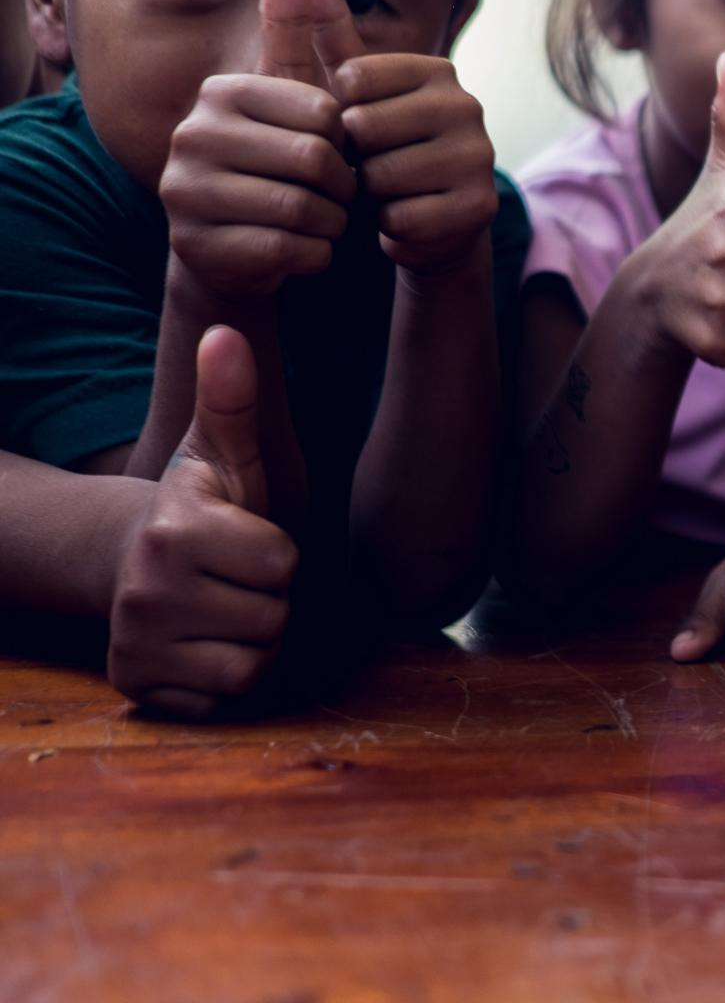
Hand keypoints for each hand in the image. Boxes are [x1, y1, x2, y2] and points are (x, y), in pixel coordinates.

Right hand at [109, 326, 298, 717]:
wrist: (134, 559)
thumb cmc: (202, 504)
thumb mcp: (221, 450)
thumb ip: (231, 397)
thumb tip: (224, 331)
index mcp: (174, 529)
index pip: (283, 563)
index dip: (279, 552)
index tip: (249, 538)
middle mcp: (145, 590)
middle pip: (273, 618)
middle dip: (270, 599)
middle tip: (237, 578)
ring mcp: (136, 645)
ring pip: (252, 665)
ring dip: (255, 641)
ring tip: (227, 608)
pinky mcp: (138, 689)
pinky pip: (223, 699)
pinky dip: (225, 678)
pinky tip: (206, 643)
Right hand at [160, 0, 356, 300]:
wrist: (234, 246)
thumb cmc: (273, 161)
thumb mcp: (285, 92)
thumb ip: (290, 24)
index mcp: (221, 93)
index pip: (323, 114)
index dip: (346, 142)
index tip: (335, 152)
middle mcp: (192, 135)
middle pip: (315, 162)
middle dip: (342, 186)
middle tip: (334, 194)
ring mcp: (186, 193)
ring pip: (304, 209)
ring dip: (330, 222)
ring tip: (319, 219)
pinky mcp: (198, 247)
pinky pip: (291, 250)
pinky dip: (315, 254)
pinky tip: (304, 248)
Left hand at [300, 0, 498, 274]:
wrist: (432, 223)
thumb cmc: (382, 148)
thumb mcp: (350, 88)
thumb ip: (325, 25)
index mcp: (437, 70)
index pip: (352, 82)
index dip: (338, 113)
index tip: (359, 126)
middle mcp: (467, 106)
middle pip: (365, 129)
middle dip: (354, 157)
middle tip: (373, 165)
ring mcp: (480, 156)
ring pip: (383, 176)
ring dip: (371, 195)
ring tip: (389, 192)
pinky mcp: (480, 207)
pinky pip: (404, 217)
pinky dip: (391, 227)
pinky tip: (405, 218)